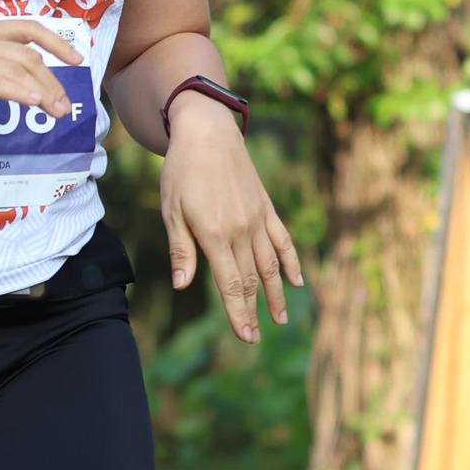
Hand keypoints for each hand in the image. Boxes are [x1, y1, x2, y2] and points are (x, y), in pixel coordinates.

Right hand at [0, 17, 80, 123]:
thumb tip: (25, 78)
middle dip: (53, 81)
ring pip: (16, 71)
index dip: (56, 43)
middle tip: (66, 106)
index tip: (77, 59)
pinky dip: (18, 93)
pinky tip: (33, 103)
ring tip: (57, 112)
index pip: (28, 29)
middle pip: (27, 56)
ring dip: (42, 93)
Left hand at [161, 94, 302, 343]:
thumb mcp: (172, 211)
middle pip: (251, 280)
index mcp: (215, 234)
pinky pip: (283, 240)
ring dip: (276, 294)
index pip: (231, 284)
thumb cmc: (181, 172)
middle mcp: (241, 230)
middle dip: (253, 311)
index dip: (238, 313)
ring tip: (281, 319)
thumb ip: (181, 250)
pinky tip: (298, 282)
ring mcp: (257, 219)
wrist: (208, 132)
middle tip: (255, 337)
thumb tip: (183, 285)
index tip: (245, 337)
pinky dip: (291, 262)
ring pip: (270, 265)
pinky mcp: (266, 208)